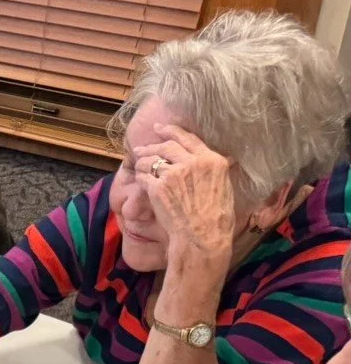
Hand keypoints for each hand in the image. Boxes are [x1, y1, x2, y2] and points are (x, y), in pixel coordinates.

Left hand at [134, 124, 235, 271]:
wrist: (202, 236)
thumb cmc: (216, 217)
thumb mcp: (224, 186)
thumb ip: (215, 169)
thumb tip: (216, 161)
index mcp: (212, 160)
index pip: (188, 138)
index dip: (171, 131)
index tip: (160, 128)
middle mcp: (193, 163)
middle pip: (167, 146)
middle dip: (151, 145)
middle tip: (141, 147)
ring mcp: (174, 174)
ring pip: (152, 160)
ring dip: (143, 161)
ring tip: (138, 162)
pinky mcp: (158, 188)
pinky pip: (144, 176)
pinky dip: (140, 176)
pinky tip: (139, 178)